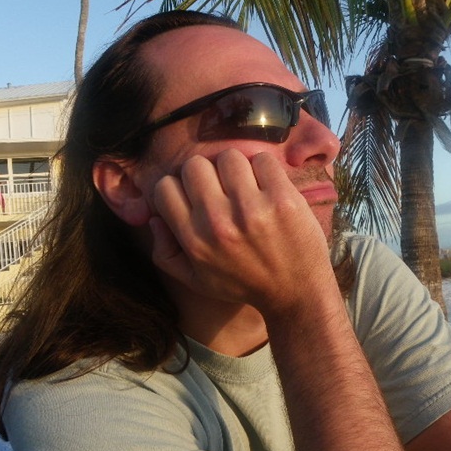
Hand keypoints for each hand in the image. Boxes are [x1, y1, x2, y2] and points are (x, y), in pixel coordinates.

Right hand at [149, 150, 336, 316]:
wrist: (296, 293)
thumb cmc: (243, 284)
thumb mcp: (196, 280)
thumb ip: (165, 253)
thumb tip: (153, 218)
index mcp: (194, 239)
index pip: (165, 187)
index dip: (179, 187)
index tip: (195, 195)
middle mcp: (218, 222)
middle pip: (194, 165)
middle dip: (207, 173)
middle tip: (222, 189)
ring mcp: (252, 209)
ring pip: (228, 157)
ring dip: (236, 168)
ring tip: (246, 186)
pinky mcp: (282, 199)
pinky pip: (262, 160)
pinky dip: (264, 169)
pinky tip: (267, 187)